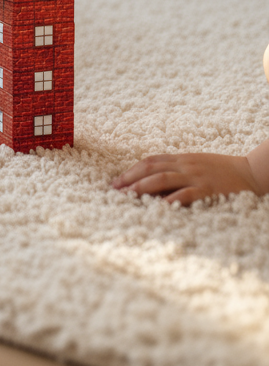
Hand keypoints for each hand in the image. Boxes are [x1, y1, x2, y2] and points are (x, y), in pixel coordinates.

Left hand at [110, 153, 261, 204]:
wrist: (250, 172)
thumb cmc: (223, 171)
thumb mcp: (197, 165)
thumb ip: (178, 171)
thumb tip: (155, 181)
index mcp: (182, 159)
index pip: (150, 161)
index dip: (132, 170)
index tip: (117, 181)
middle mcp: (185, 165)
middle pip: (151, 168)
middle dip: (131, 178)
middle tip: (115, 189)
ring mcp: (195, 176)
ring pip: (163, 178)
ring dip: (142, 187)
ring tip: (128, 195)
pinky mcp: (207, 189)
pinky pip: (185, 194)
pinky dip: (170, 200)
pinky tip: (158, 207)